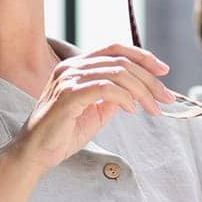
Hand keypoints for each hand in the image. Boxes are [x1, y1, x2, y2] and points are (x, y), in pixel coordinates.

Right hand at [10, 43, 173, 174]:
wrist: (35, 152)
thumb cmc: (63, 134)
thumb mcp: (96, 113)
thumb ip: (113, 98)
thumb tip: (136, 92)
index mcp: (78, 66)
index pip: (115, 49)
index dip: (143, 56)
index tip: (164, 71)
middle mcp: (72, 67)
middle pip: (121, 60)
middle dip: (149, 79)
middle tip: (166, 98)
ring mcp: (68, 79)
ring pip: (117, 73)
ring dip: (142, 91)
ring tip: (153, 109)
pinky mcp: (68, 95)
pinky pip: (105, 88)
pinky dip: (124, 97)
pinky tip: (132, 110)